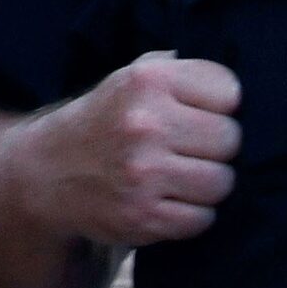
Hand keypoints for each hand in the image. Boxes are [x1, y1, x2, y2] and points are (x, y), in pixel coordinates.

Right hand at [13, 53, 241, 246]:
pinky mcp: (143, 216)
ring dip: (207, 183)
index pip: (229, 91)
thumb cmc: (107, 119)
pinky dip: (192, 215)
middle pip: (230, 139)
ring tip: (183, 175)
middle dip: (217, 146)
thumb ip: (180, 69)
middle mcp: (144, 123)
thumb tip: (237, 82)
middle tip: (191, 148)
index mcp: (147, 81)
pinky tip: (170, 200)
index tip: (202, 112)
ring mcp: (143, 173)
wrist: (49, 172)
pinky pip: (202, 219)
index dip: (221, 104)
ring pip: (221, 182)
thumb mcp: (132, 77)